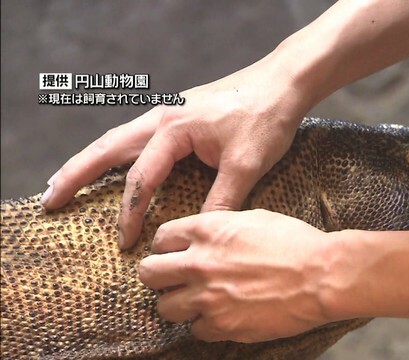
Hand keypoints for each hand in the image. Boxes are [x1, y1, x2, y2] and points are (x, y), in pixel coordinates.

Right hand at [40, 54, 311, 248]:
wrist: (284, 82)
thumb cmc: (266, 116)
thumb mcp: (246, 164)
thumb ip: (221, 201)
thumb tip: (199, 233)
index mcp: (173, 129)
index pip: (141, 178)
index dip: (131, 213)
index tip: (127, 243)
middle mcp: (162, 116)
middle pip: (107, 147)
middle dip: (76, 173)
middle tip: (50, 198)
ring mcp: (170, 112)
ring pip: (119, 137)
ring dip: (92, 158)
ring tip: (70, 179)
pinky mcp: (182, 113)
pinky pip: (139, 134)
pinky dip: (119, 150)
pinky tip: (119, 161)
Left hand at [138, 209, 334, 342]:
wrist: (321, 276)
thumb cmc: (294, 242)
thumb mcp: (254, 218)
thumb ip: (221, 227)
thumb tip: (208, 237)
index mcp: (207, 231)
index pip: (161, 238)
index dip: (166, 246)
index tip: (173, 253)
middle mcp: (199, 264)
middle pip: (149, 274)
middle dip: (158, 276)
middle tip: (173, 280)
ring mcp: (208, 298)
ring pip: (164, 308)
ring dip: (178, 304)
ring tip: (196, 301)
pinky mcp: (222, 325)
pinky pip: (195, 330)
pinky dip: (205, 325)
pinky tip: (222, 315)